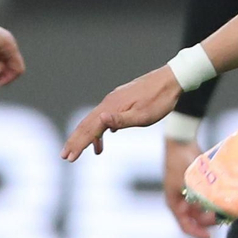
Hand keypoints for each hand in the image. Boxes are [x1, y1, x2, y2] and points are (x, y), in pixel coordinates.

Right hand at [62, 65, 181, 160]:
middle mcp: (109, 102)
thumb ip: (121, 120)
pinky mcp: (122, 99)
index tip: (69, 159)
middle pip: (87, 123)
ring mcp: (115, 99)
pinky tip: (106, 135)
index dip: (78, 144)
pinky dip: (101, 128)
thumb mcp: (143, 115)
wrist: (173, 79)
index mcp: (112, 107)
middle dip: (75, 141)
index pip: (89, 128)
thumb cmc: (160, 100)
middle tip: (65, 156)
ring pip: (95, 119)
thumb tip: (100, 119)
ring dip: (87, 135)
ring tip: (83, 151)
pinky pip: (106, 115)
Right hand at [164, 139, 216, 237]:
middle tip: (224, 218)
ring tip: (227, 210)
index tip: (209, 237)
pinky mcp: (195, 185)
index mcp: (174, 203)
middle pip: (196, 218)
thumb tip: (215, 208)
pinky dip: (213, 200)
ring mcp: (187, 193)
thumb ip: (200, 195)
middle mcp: (180, 201)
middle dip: (210, 221)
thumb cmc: (181, 161)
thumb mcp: (190, 181)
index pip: (185, 225)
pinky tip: (225, 198)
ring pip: (202, 208)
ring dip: (213, 210)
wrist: (180, 141)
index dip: (197, 233)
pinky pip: (205, 198)